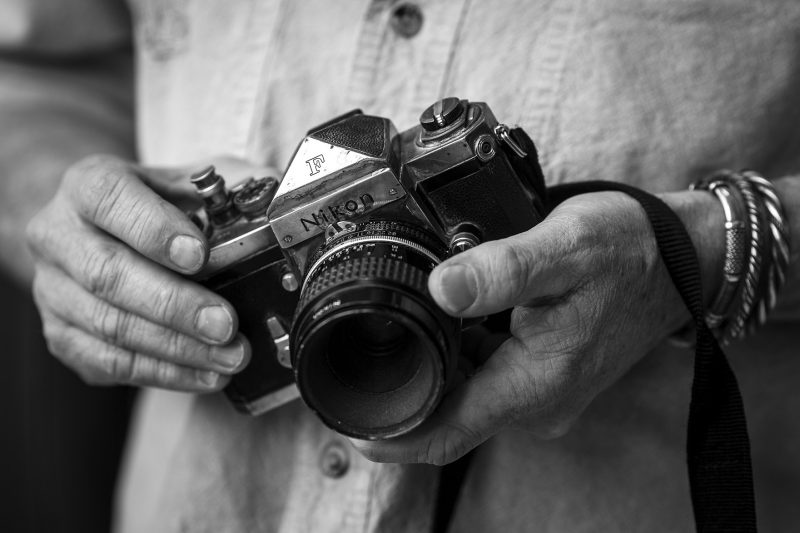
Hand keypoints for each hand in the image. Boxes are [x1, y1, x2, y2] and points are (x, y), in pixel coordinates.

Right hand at [27, 155, 265, 390]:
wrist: (98, 229)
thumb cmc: (156, 205)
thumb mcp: (189, 181)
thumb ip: (229, 188)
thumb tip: (281, 207)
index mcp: (88, 184)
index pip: (111, 199)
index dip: (155, 230)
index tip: (199, 255)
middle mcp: (58, 235)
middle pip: (108, 274)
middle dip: (175, 304)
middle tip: (226, 324)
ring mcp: (52, 289)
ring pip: (109, 326)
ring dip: (176, 348)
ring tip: (230, 356)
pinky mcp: (61, 334)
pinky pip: (108, 363)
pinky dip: (162, 373)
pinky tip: (204, 374)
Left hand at [351, 191, 721, 464]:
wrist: (682, 259)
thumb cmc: (630, 253)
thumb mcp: (565, 248)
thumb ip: (502, 270)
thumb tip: (441, 289)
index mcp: (533, 383)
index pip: (445, 433)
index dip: (391, 434)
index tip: (348, 422)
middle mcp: (535, 401)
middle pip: (447, 414)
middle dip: (405, 386)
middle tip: (370, 340)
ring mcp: (541, 392)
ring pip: (464, 393)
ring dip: (434, 364)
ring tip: (412, 317)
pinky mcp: (544, 376)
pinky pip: (486, 377)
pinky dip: (461, 354)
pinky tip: (454, 315)